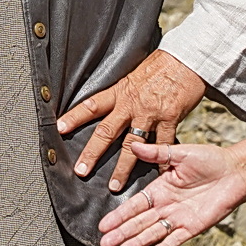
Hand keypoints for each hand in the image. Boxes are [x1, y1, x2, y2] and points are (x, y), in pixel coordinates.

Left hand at [56, 49, 207, 191]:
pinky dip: (161, 162)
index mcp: (121, 92)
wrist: (186, 59)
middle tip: (80, 171)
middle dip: (92, 152)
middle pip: (107, 131)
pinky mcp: (169, 119)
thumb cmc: (161, 64)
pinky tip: (158, 176)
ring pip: (132, 145)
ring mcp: (150, 113)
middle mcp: (132, 104)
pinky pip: (164, 145)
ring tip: (114, 186)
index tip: (59, 128)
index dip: (74, 117)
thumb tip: (111, 101)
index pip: (92, 105)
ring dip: (122, 168)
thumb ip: (123, 91)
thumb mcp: (134, 74)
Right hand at [96, 142, 245, 245]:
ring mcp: (179, 218)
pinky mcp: (195, 226)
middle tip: (104, 244)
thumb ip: (157, 153)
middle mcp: (166, 205)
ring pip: (154, 233)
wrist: (236, 171)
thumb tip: (134, 145)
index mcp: (160, 188)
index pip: (135, 204)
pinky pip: (177, 239)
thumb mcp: (181, 153)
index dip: (119, 214)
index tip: (104, 224)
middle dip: (122, 232)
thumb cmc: (210, 160)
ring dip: (138, 242)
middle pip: (140, 222)